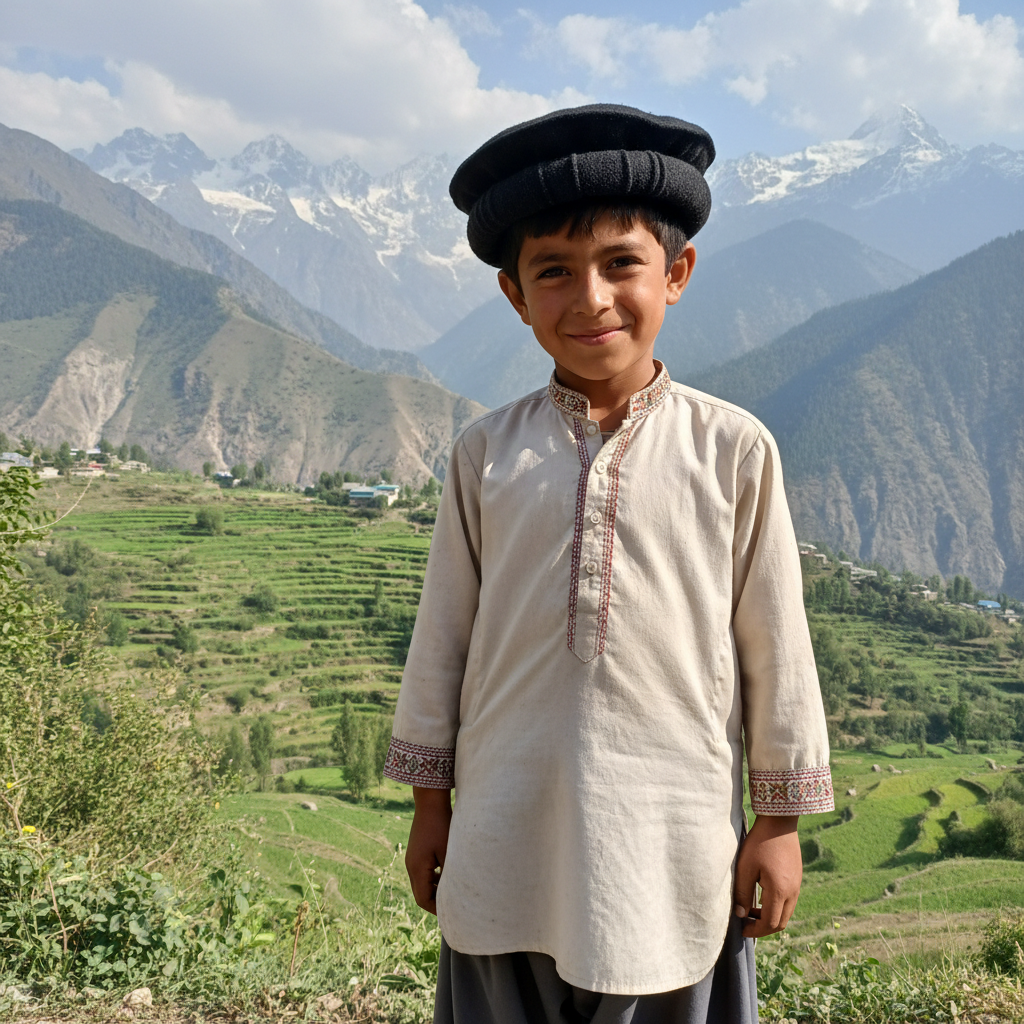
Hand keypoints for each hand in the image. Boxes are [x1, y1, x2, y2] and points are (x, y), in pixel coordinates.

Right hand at [405, 787, 452, 914]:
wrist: (430, 802)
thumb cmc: (441, 825)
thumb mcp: (448, 852)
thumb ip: (450, 874)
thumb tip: (457, 893)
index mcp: (417, 869)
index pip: (423, 900)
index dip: (437, 910)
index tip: (453, 912)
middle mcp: (411, 866)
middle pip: (420, 894)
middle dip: (436, 902)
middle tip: (454, 905)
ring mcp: (412, 859)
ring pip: (422, 884)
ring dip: (435, 889)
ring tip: (453, 890)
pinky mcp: (416, 852)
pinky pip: (422, 873)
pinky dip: (433, 878)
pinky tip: (447, 874)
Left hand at [734, 814, 801, 938]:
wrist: (779, 822)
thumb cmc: (760, 843)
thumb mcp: (745, 867)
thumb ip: (742, 893)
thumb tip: (739, 914)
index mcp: (780, 891)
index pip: (770, 923)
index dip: (755, 931)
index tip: (741, 929)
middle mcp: (793, 892)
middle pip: (780, 923)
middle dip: (762, 928)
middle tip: (745, 922)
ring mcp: (797, 886)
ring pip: (786, 913)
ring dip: (769, 917)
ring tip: (750, 910)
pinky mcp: (797, 879)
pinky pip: (788, 902)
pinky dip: (775, 906)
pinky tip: (760, 896)